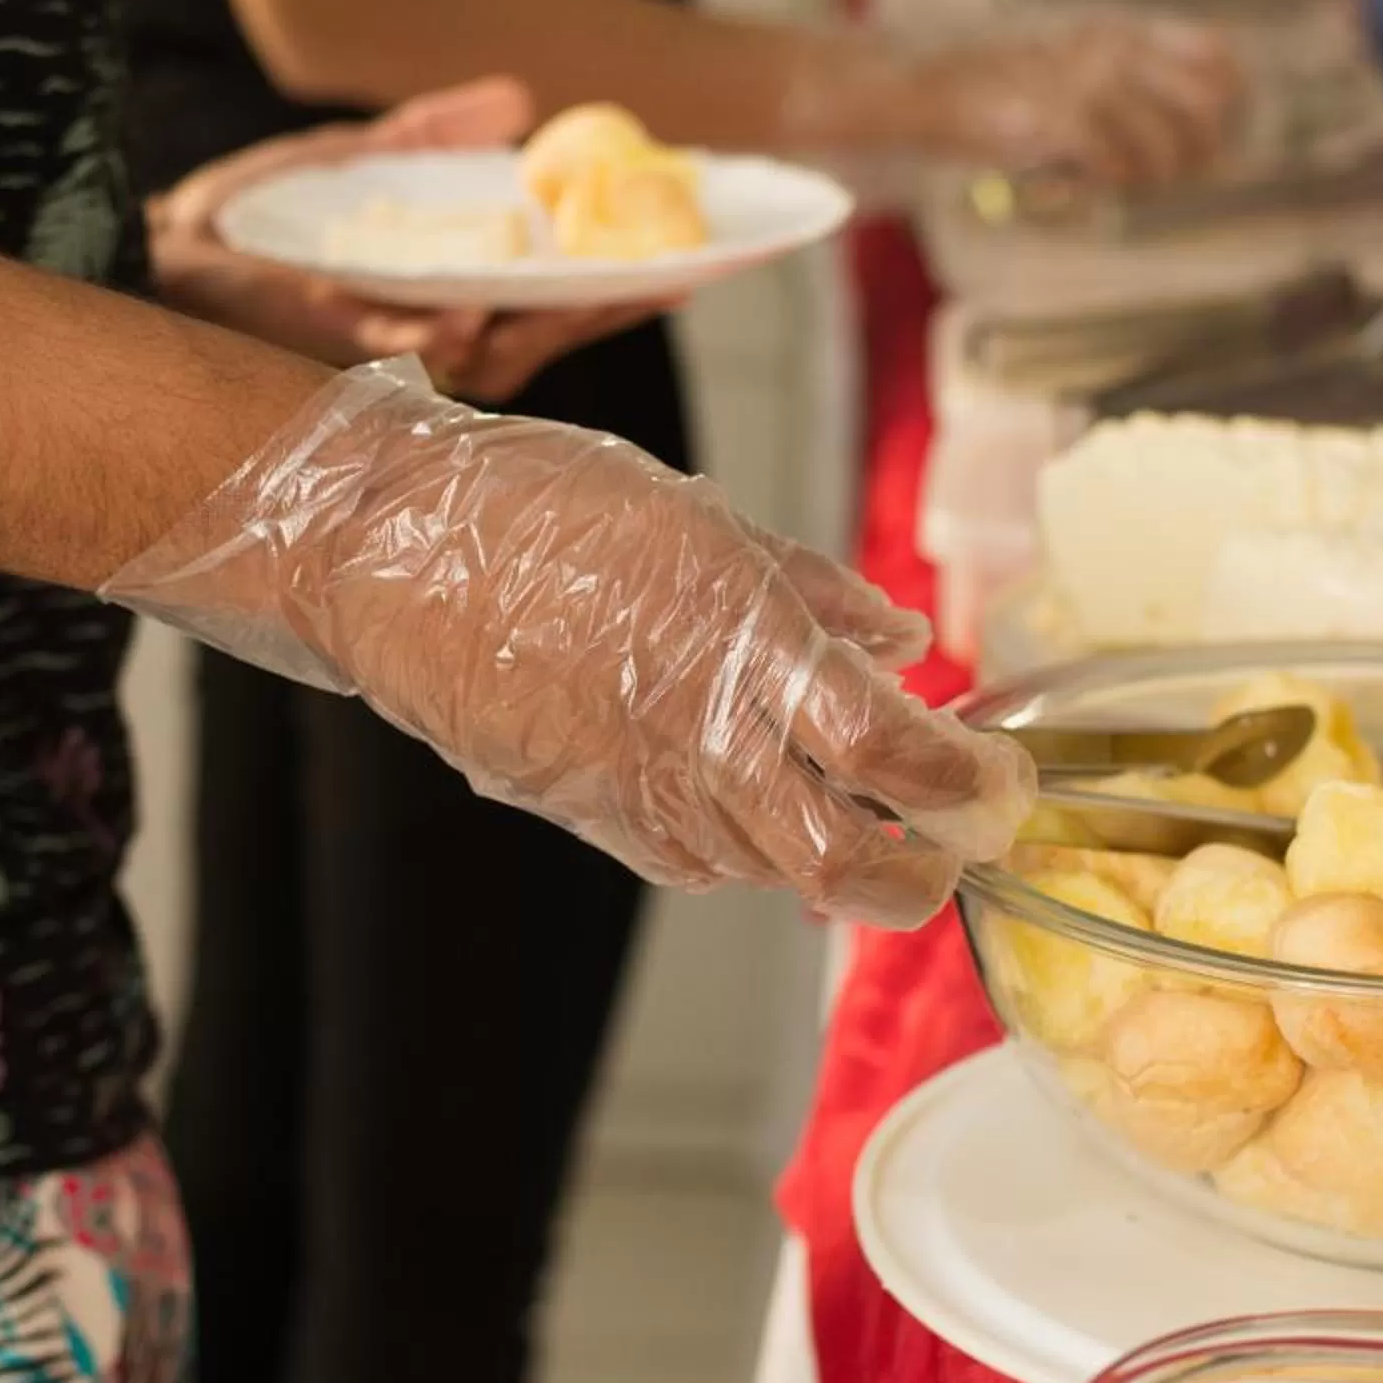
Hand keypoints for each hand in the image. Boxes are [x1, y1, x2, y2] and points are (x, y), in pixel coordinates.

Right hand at [100, 362, 1032, 927]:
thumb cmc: (534, 505)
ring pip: (770, 871)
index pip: (891, 752)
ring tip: (861, 814)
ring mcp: (635, 786)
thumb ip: (812, 590)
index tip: (998, 782)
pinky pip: (692, 860)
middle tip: (951, 849)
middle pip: (843, 860)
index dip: (965, 785)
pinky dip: (746, 850)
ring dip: (833, 858)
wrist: (384, 546)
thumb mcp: (701, 516)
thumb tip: (899, 640)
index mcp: (742, 639)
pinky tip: (755, 804)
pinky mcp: (585, 812)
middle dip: (918, 877)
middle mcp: (696, 732)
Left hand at [152, 76, 668, 403]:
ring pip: (480, 352)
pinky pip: (388, 353)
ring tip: (570, 294)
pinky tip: (450, 322)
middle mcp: (435, 334)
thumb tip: (519, 99)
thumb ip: (437, 132)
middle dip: (602, 311)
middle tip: (663, 278)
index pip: (559, 298)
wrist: (168, 248)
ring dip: (520, 326)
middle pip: (543, 335)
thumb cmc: (267, 216)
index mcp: (456, 292)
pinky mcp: (328, 348)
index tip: (693, 262)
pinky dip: (420, 339)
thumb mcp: (365, 158)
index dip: (626, 286)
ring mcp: (388, 349)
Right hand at [790, 17, 1239, 187]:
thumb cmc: (999, 89)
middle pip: (1205, 106)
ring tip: (1122, 182)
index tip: (1217, 133)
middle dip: (1200, 151)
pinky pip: (1115, 161)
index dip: (1231, 100)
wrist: (930, 90)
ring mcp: (1086, 82)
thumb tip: (1181, 120)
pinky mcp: (1058, 118)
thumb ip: (1124, 80)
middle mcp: (1112, 50)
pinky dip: (1108, 182)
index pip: (1215, 56)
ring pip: (1164, 143)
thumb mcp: (1071, 67)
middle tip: (1173, 175)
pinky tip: (1086, 181)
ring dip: (1151, 176)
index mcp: (1119, 33)